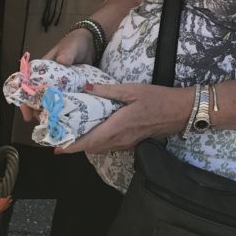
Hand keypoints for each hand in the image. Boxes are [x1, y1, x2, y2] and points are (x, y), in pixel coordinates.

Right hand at [25, 28, 97, 122]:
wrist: (91, 43)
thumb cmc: (76, 42)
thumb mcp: (71, 47)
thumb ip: (66, 53)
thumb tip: (62, 60)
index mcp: (43, 68)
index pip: (28, 85)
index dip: (25, 99)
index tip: (27, 113)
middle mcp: (48, 78)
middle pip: (37, 96)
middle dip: (36, 110)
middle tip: (41, 122)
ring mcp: (59, 84)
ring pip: (49, 100)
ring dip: (48, 111)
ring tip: (51, 123)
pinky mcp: (69, 88)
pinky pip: (63, 99)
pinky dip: (61, 108)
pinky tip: (64, 118)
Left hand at [60, 82, 193, 154]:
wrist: (179, 111)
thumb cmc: (157, 99)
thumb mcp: (132, 89)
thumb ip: (107, 90)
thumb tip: (85, 86)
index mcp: (117, 127)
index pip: (89, 141)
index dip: (71, 146)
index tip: (55, 147)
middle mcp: (119, 140)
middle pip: (91, 148)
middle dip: (74, 146)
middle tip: (59, 137)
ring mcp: (126, 143)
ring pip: (100, 148)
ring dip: (85, 145)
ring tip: (71, 135)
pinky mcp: (131, 142)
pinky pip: (109, 146)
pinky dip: (97, 142)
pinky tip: (93, 131)